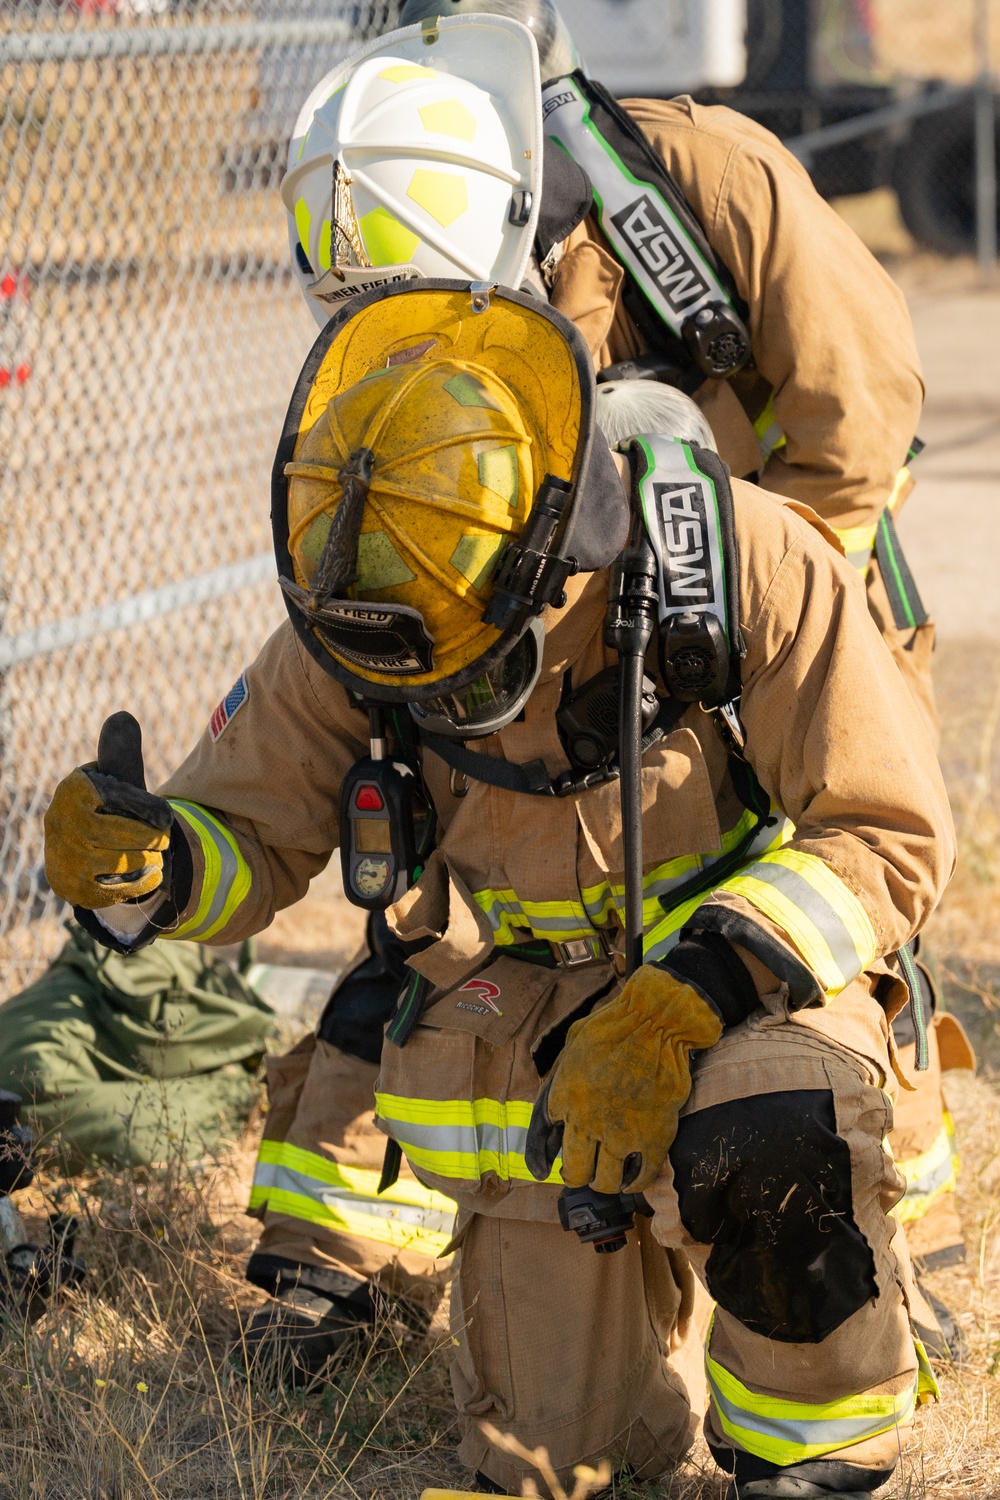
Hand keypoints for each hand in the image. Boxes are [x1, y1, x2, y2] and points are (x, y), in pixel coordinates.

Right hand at [44, 712, 173, 908]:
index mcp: (73, 789)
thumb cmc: (111, 809)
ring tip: (155, 857)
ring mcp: (63, 856)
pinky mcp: (71, 887)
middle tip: (164, 840)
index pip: (116, 795)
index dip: (147, 807)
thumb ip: (122, 754)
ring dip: (146, 860)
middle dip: (148, 837)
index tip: (166, 816)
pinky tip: (149, 875)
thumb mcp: (117, 781)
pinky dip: (139, 883)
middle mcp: (59, 822)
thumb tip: (121, 717)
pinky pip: (113, 889)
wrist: (88, 854)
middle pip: (117, 832)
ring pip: (116, 862)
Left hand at [526, 964, 722, 1192]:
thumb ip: (562, 1074)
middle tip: (584, 1172)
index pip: (543, 1141)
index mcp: (563, 1098)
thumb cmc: (613, 1025)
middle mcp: (586, 1122)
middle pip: (575, 1172)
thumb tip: (559, 1097)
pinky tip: (634, 1180)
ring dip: (606, 1183)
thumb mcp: (571, 1044)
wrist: (655, 1023)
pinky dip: (637, 1183)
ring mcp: (620, 1135)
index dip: (543, 1157)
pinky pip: (642, 1177)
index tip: (544, 1169)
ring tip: (610, 1178)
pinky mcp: (653, 1139)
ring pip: (606, 1182)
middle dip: (577, 1176)